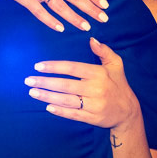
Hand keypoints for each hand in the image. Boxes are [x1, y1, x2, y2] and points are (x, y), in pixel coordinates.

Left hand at [24, 37, 140, 128]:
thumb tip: (91, 39)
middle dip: (45, 82)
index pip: (73, 68)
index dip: (54, 67)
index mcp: (99, 74)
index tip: (38, 66)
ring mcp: (94, 105)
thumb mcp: (116, 65)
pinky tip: (47, 107)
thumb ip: (104, 51)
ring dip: (47, 96)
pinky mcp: (93, 118)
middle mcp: (96, 89)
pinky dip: (60, 111)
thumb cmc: (118, 84)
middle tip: (28, 80)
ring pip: (67, 100)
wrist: (128, 112)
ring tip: (32, 92)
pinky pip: (73, 114)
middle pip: (66, 85)